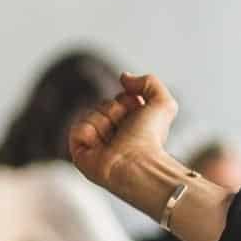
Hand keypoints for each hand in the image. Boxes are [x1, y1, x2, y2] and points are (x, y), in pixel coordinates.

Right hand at [68, 73, 178, 191]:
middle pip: (103, 104)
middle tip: (126, 130)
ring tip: (115, 141)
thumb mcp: (163, 104)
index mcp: (133, 125)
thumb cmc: (151, 139)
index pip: (119, 98)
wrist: (137, 163)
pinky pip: (77, 128)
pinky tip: (102, 147)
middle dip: (115, 111)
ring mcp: (97, 144)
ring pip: (90, 114)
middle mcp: (115, 135)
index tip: (138, 114)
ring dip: (104, 122)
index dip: (128, 101)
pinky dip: (89, 132)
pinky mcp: (81, 153)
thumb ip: (149, 82)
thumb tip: (124, 77)